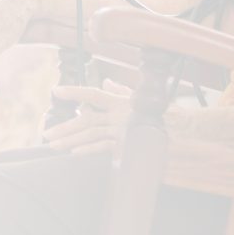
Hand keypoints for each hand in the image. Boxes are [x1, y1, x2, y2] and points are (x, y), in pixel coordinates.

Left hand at [44, 78, 165, 157]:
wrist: (186, 133)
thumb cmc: (163, 115)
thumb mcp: (142, 100)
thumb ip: (121, 92)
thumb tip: (106, 82)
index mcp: (121, 102)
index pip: (94, 94)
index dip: (75, 92)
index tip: (56, 91)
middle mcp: (120, 115)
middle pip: (87, 119)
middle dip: (65, 126)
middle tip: (47, 133)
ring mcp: (123, 131)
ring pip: (91, 134)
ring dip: (70, 140)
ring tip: (54, 144)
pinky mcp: (127, 146)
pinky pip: (104, 147)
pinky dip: (88, 149)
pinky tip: (74, 152)